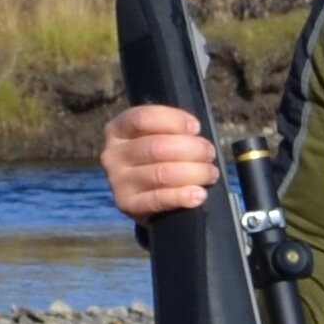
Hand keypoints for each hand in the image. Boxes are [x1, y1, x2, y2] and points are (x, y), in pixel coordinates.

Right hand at [102, 105, 221, 220]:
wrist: (143, 197)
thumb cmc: (156, 159)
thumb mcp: (157, 137)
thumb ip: (170, 130)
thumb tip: (193, 133)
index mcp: (117, 130)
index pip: (143, 118)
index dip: (174, 120)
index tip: (196, 128)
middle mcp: (112, 154)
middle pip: (157, 146)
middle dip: (191, 149)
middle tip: (209, 154)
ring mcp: (117, 181)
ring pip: (162, 173)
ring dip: (194, 172)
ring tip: (210, 173)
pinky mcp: (126, 204)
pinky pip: (159, 199)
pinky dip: (183, 196)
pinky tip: (199, 194)